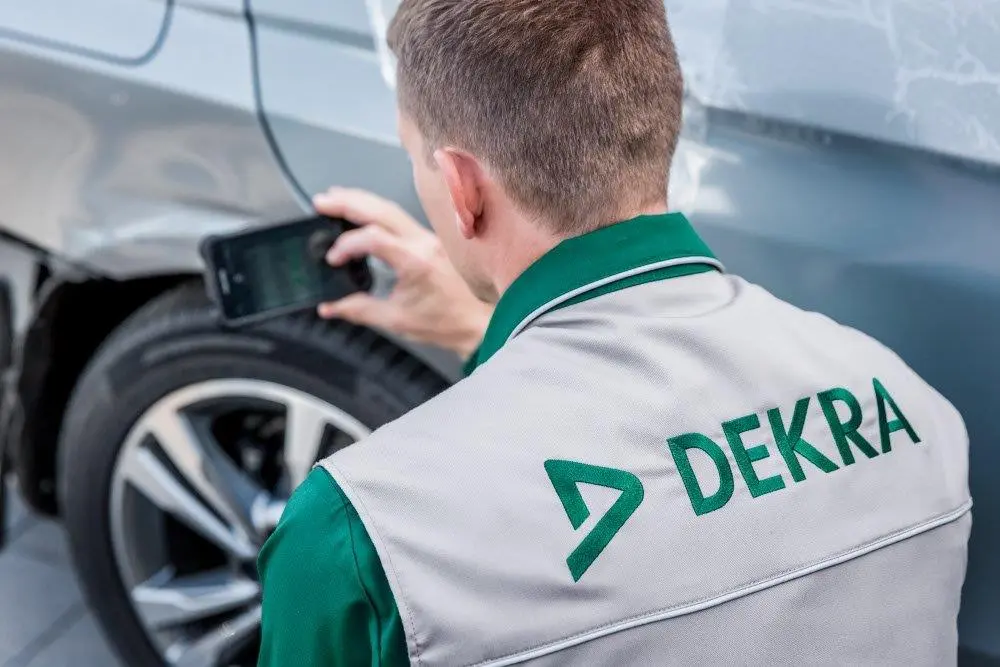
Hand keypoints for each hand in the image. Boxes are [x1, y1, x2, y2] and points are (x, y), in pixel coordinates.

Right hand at [314, 188, 491, 358]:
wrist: (472, 324)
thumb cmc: (443, 323)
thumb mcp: (395, 320)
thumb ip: (359, 310)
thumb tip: (330, 307)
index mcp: (416, 262)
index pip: (374, 238)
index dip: (348, 245)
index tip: (333, 259)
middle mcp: (423, 243)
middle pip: (382, 210)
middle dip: (349, 202)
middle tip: (322, 202)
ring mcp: (427, 238)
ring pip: (391, 208)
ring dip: (361, 201)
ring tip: (335, 199)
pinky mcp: (428, 240)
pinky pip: (399, 217)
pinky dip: (376, 210)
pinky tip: (361, 211)